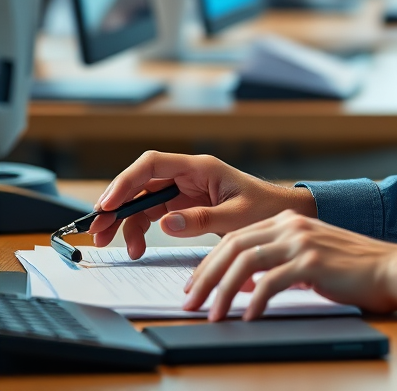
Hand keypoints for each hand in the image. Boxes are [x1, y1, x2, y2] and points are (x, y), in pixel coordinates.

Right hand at [90, 152, 316, 259]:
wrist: (280, 215)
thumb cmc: (264, 209)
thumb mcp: (236, 217)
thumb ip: (202, 220)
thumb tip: (166, 222)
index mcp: (200, 168)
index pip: (153, 164)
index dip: (126, 181)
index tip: (107, 204)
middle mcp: (187, 175)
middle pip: (140, 183)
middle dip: (117, 204)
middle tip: (99, 230)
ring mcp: (183, 190)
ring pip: (141, 200)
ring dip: (124, 222)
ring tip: (117, 247)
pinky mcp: (182, 206)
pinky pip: (152, 214)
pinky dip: (139, 230)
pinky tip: (137, 248)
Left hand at [182, 210, 396, 320]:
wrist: (390, 268)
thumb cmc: (352, 268)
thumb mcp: (310, 256)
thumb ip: (279, 261)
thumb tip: (244, 282)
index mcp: (289, 220)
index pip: (236, 238)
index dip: (210, 263)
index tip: (194, 286)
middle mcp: (292, 225)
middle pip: (234, 247)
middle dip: (206, 277)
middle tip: (191, 303)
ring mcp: (303, 241)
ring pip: (246, 263)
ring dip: (224, 292)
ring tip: (213, 315)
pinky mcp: (313, 261)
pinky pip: (272, 282)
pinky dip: (254, 302)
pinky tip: (248, 317)